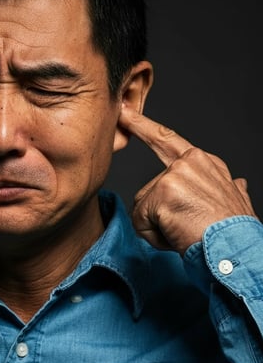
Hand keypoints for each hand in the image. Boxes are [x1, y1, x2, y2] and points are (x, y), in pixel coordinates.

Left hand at [118, 106, 257, 253]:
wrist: (235, 248)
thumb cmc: (234, 232)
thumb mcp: (238, 202)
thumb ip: (231, 188)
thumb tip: (238, 183)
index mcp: (206, 163)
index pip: (169, 141)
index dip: (144, 127)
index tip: (125, 113)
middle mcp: (190, 162)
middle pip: (149, 189)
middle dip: (148, 202)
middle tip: (138, 148)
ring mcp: (175, 174)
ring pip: (143, 207)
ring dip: (158, 227)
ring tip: (184, 233)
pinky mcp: (162, 191)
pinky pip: (141, 220)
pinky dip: (153, 236)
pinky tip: (176, 237)